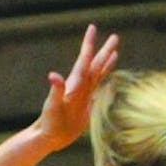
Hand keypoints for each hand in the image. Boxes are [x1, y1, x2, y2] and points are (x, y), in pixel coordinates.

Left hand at [32, 24, 118, 150]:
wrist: (49, 137)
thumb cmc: (49, 122)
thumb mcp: (52, 106)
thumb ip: (55, 90)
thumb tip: (53, 75)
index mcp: (74, 84)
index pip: (84, 60)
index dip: (88, 44)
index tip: (92, 27)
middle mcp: (79, 86)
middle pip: (94, 64)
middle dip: (104, 50)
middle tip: (116, 36)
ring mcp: (83, 94)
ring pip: (98, 73)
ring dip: (106, 62)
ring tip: (115, 50)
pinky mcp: (86, 104)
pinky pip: (98, 87)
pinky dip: (104, 79)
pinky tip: (108, 75)